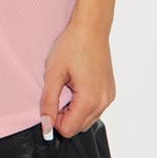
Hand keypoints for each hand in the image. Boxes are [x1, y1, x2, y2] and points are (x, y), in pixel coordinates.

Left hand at [40, 19, 115, 138]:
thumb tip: (46, 126)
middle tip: (59, 89)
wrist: (91, 28)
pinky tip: (78, 83)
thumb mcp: (53, 72)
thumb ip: (48, 102)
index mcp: (90, 100)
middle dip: (64, 114)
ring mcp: (109, 97)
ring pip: (87, 119)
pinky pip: (95, 108)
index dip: (54, 118)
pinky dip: (83, 103)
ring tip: (69, 85)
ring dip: (74, 109)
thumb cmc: (72, 45)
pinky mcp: (110, 91)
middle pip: (78, 127)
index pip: (68, 130)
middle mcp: (104, 102)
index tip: (51, 98)